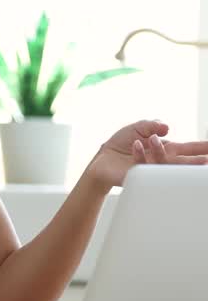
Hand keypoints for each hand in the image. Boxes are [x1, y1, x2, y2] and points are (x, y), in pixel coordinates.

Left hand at [88, 118, 207, 190]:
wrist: (103, 158)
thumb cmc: (122, 144)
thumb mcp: (137, 127)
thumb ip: (151, 124)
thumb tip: (166, 127)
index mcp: (167, 148)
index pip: (188, 148)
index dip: (202, 149)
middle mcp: (162, 160)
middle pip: (184, 162)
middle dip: (195, 162)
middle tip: (206, 161)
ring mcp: (151, 170)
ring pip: (164, 165)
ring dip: (159, 150)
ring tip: (153, 139)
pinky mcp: (139, 176)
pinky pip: (143, 166)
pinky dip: (139, 154)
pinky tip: (136, 144)